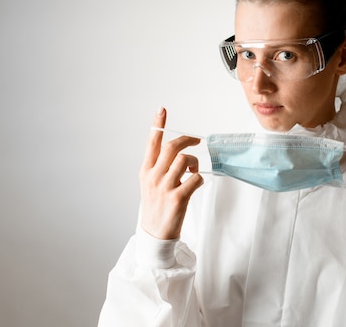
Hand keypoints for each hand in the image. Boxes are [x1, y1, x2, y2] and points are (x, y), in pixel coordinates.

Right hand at [139, 107, 203, 239]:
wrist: (155, 234)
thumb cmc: (155, 207)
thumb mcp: (150, 185)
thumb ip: (159, 168)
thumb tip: (178, 154)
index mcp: (145, 171)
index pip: (151, 143)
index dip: (157, 125)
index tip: (162, 110)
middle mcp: (153, 177)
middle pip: (171, 147)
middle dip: (187, 140)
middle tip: (197, 141)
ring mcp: (165, 187)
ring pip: (184, 160)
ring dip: (194, 162)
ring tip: (193, 170)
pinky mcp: (177, 198)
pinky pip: (195, 179)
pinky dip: (199, 179)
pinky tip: (196, 185)